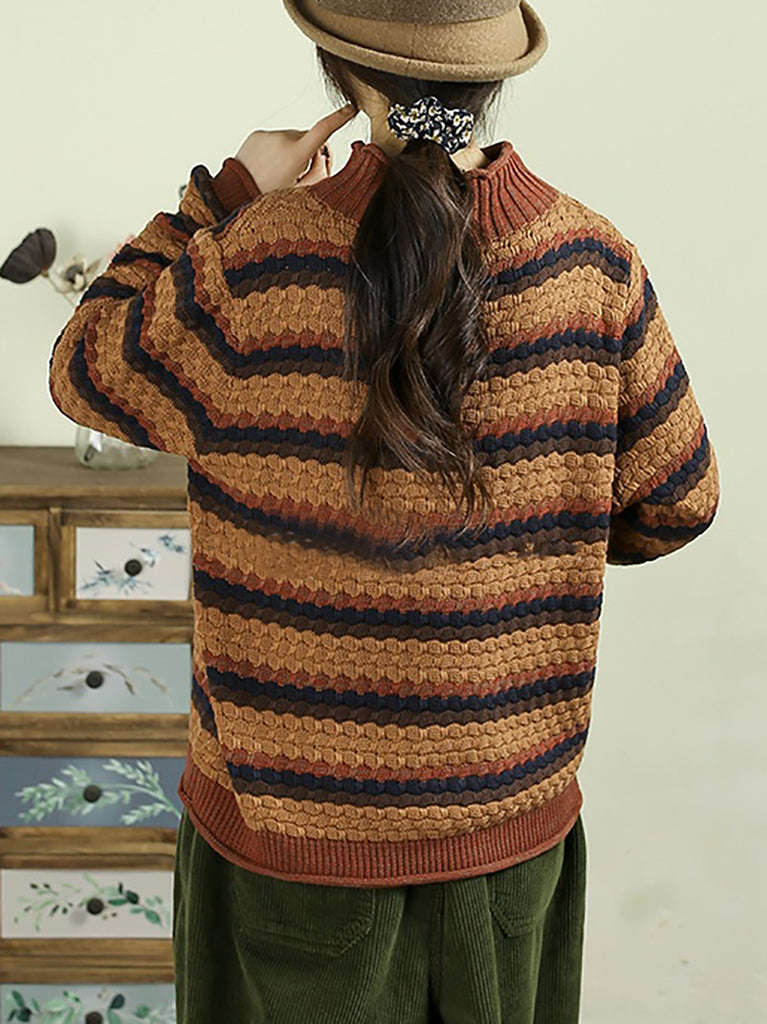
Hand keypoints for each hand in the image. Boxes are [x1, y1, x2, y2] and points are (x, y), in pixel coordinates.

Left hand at [234, 103, 356, 192]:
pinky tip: (265, 166)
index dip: (339, 119)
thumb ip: (317, 174)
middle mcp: (283, 140)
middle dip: (307, 152)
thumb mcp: (298, 193)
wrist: (234, 194)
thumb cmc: (268, 199)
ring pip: (290, 139)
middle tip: (296, 175)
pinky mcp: (257, 135)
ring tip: (276, 173)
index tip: (351, 108)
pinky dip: (274, 150)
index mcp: (296, 155)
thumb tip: (321, 155)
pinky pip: (274, 139)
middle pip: (307, 139)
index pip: (323, 130)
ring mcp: (269, 136)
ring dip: (289, 152)